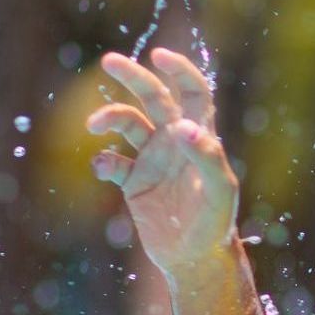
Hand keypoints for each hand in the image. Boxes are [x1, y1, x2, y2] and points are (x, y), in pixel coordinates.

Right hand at [86, 48, 238, 276]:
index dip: (180, 71)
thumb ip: (206, 157)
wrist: (195, 259)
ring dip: (110, 117)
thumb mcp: (219, 191)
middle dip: (133, 76)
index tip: (159, 56)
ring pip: (128, 123)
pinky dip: (103, 160)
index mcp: (199, 138)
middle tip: (109, 60)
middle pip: (154, 97)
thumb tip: (183, 125)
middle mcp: (175, 143)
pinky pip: (112, 162)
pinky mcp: (135, 183)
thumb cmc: (216, 224)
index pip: (194, 93)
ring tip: (94, 125)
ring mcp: (154, 161)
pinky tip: (106, 169)